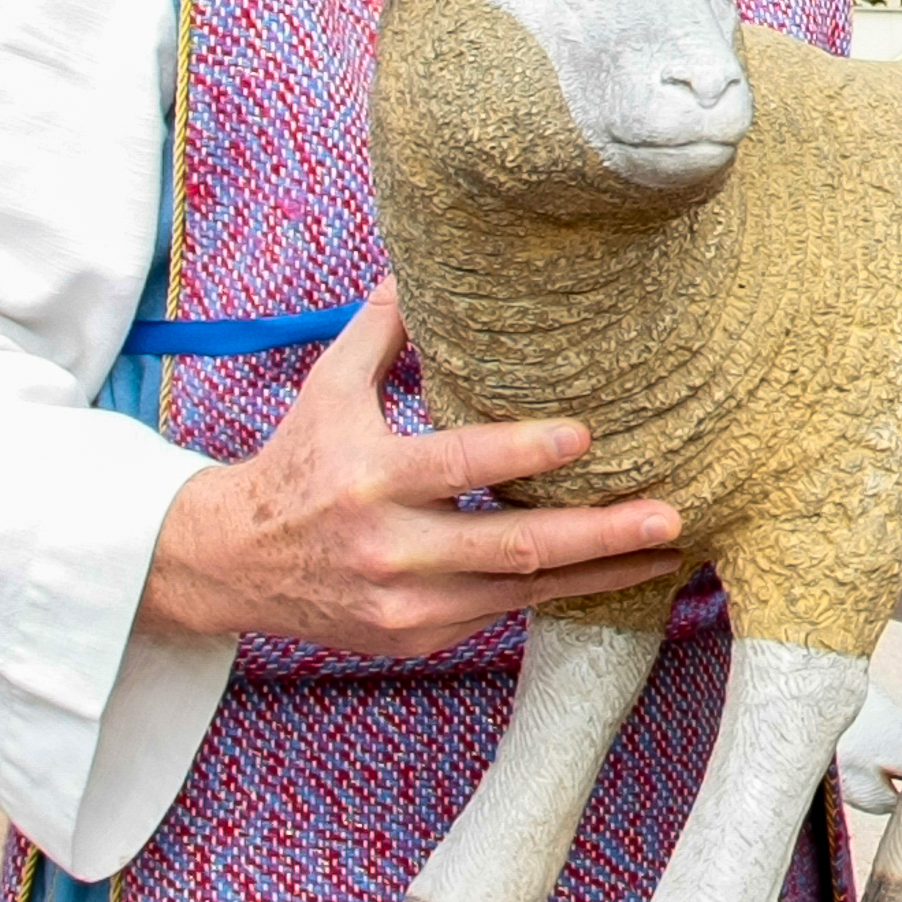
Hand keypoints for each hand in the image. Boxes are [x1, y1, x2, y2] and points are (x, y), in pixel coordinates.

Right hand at [137, 282, 686, 654]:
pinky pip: (498, 615)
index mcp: (370, 479)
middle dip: (599, 534)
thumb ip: (383, 330)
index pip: (462, 464)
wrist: (232, 563)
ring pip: (520, 592)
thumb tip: (423, 262)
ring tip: (664, 554)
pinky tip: (605, 573)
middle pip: (512, 545)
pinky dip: (553, 595)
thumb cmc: (297, 463)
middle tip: (669, 517)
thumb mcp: (328, 388)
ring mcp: (405, 605)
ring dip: (598, 573)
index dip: (526, 454)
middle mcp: (390, 549)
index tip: (589, 436)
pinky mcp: (414, 638)